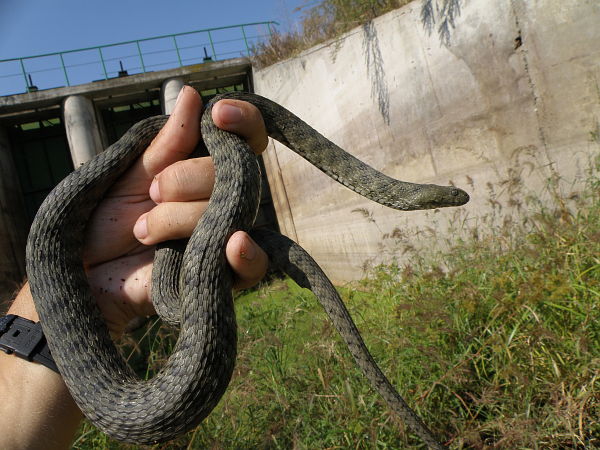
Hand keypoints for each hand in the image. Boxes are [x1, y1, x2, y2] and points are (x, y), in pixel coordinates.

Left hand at [82, 86, 268, 335]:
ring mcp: (225, 238)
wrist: (84, 272)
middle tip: (152, 192)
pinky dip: (248, 255)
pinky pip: (254, 267)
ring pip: (232, 213)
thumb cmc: (104, 220)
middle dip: (187, 177)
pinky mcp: (222, 278)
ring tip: (144, 230)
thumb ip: (166, 144)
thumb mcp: (132, 175)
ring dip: (180, 217)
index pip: (246, 140)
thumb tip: (191, 94)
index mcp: (206, 172)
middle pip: (238, 173)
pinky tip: (234, 244)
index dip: (244, 121)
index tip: (220, 113)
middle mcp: (224, 201)